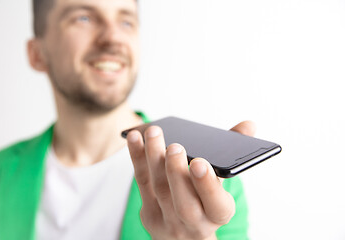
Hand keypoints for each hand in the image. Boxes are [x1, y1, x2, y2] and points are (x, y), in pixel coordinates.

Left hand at [126, 121, 254, 239]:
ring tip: (154, 133)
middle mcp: (193, 222)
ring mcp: (168, 219)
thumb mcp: (223, 184)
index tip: (199, 162)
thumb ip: (233, 154)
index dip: (207, 184)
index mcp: (218, 214)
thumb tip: (248, 125)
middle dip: (177, 172)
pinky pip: (142, 183)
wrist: (185, 236)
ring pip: (159, 189)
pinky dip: (138, 158)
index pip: (216, 205)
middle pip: (183, 202)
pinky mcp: (149, 213)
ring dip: (154, 158)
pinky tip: (135, 138)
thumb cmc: (206, 202)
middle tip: (175, 146)